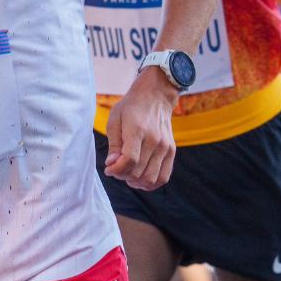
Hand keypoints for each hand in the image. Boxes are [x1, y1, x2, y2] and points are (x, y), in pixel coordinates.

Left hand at [103, 66, 177, 189]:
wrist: (155, 97)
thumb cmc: (130, 108)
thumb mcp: (115, 120)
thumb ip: (114, 144)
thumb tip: (111, 164)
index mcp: (138, 131)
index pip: (130, 160)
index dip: (116, 170)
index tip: (108, 169)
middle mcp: (155, 141)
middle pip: (139, 172)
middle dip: (123, 176)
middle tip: (115, 169)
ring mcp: (166, 147)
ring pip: (151, 178)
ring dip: (136, 182)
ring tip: (126, 175)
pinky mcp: (172, 152)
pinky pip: (163, 177)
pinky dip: (151, 183)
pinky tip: (139, 178)